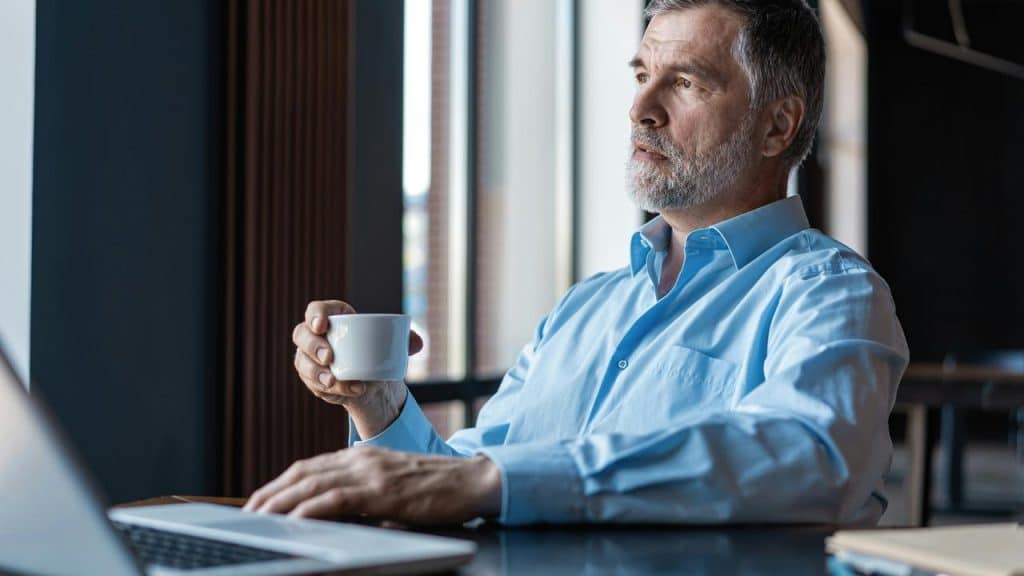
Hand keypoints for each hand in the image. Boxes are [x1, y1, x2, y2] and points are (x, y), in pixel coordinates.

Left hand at [242, 446, 502, 524]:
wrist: (472, 481)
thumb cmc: (436, 489)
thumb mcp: (392, 489)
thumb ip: (363, 497)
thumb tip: (332, 519)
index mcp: (362, 457)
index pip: (309, 467)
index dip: (279, 484)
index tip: (259, 501)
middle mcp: (361, 459)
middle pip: (302, 473)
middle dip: (270, 493)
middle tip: (247, 513)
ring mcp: (371, 471)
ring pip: (313, 483)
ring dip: (281, 501)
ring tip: (259, 518)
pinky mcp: (383, 490)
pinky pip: (338, 498)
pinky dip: (312, 508)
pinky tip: (296, 520)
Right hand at [293, 300, 422, 436]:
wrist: (372, 379)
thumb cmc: (377, 352)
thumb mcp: (392, 344)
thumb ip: (406, 340)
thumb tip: (418, 343)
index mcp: (334, 317)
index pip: (317, 309)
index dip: (315, 314)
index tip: (322, 325)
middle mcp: (315, 335)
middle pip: (302, 334)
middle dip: (313, 346)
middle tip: (329, 358)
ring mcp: (310, 358)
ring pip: (302, 362)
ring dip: (316, 372)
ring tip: (333, 380)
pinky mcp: (311, 378)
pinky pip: (312, 383)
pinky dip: (331, 388)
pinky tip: (349, 390)